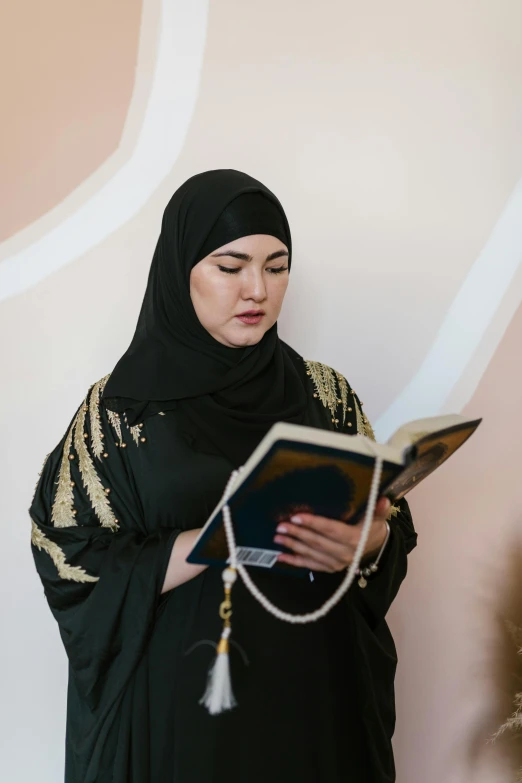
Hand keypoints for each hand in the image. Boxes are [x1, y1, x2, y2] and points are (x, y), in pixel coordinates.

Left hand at [273, 497, 390, 573]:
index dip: (313, 523)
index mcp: (355, 539)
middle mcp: (345, 554)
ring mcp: (337, 564)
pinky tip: (280, 556)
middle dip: (297, 534)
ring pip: (311, 554)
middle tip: (280, 525)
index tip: (296, 516)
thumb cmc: (371, 527)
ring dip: (292, 546)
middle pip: (317, 542)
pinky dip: (294, 561)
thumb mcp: (376, 518)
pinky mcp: (330, 569)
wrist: (374, 547)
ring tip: (277, 537)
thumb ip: (378, 509)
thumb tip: (384, 499)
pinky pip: (310, 566)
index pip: (331, 530)